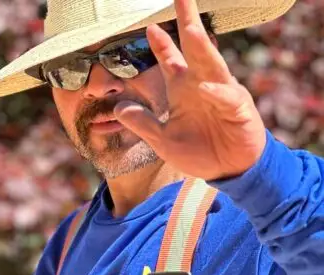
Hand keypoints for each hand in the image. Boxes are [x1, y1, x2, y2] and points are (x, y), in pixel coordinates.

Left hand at [114, 0, 266, 180]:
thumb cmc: (199, 150)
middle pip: (194, 49)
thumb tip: (118, 109)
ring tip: (192, 29)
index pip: (171, 61)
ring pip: (212, 66)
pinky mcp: (238, 111)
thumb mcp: (162, 139)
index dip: (161, 45)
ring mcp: (222, 95)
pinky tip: (205, 88)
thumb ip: (142, 123)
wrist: (227, 170)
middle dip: (188, 23)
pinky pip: (227, 99)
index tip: (149, 27)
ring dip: (202, 49)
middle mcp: (203, 85)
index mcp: (183, 91)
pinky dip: (217, 94)